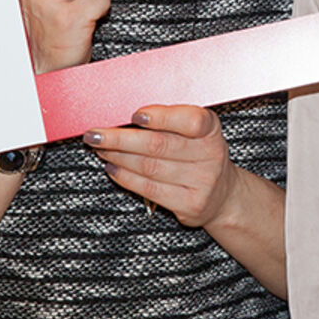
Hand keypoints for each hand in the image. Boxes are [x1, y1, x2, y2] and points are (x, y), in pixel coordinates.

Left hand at [84, 105, 240, 228]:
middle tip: (96, 134)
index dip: (162, 117)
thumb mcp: (195, 132)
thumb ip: (170, 121)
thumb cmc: (199, 155)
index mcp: (211, 129)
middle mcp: (211, 154)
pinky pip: (150, 189)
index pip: (191, 120)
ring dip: (118, 157)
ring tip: (100, 149)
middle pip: (159, 145)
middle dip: (121, 138)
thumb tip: (126, 116)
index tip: (134, 115)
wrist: (222, 194)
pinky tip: (113, 168)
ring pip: (149, 167)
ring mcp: (202, 181)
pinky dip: (126, 178)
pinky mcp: (190, 204)